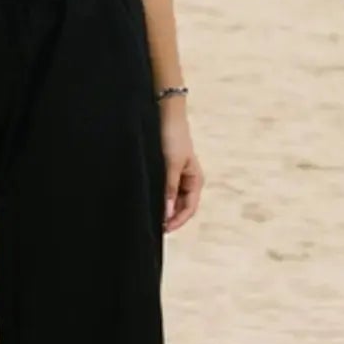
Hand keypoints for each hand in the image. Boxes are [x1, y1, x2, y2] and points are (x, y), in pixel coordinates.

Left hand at [160, 102, 202, 232]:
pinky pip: (164, 190)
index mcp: (195, 180)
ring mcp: (177, 176)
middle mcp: (188, 180)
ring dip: (162, 208)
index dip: (177, 221)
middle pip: (180, 207)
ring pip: (171, 200)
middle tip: (152, 226)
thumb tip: (166, 214)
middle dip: (169, 217)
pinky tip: (147, 201)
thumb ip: (168, 189)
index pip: (189, 209)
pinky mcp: (166, 170)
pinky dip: (158, 197)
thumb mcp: (170, 165)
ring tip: (149, 216)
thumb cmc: (172, 137)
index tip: (162, 229)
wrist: (165, 114)